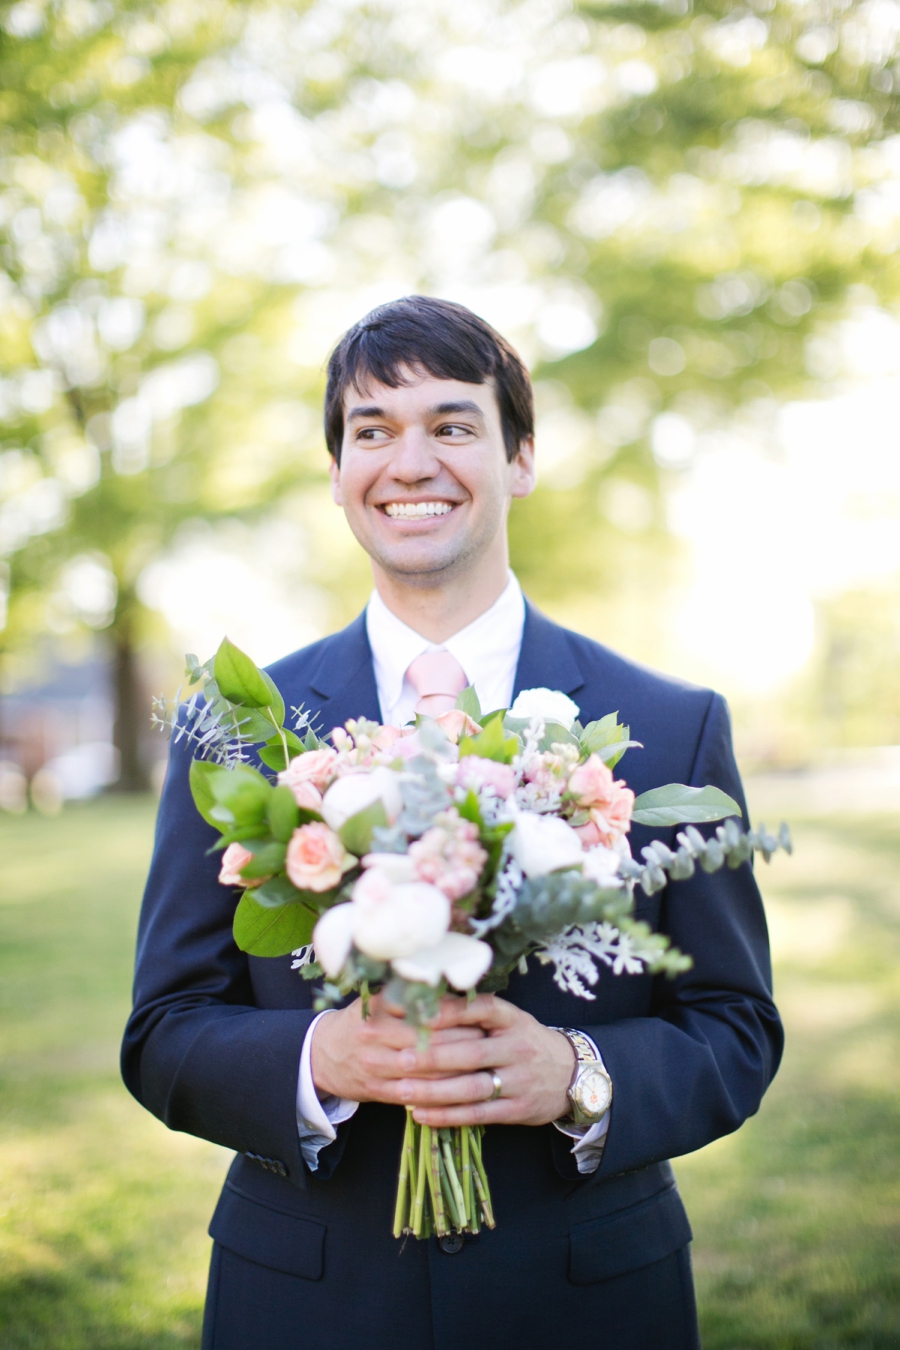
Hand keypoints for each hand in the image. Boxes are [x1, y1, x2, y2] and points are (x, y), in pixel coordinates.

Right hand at [310, 992, 485, 1103]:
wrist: (323, 1055)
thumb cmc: (361, 1021)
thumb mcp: (377, 999)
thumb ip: (408, 992)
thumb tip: (452, 980)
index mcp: (379, 1008)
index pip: (425, 1009)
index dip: (457, 1012)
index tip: (482, 1011)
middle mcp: (376, 1036)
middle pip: (429, 1039)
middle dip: (464, 1040)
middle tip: (491, 1037)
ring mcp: (377, 1066)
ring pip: (426, 1070)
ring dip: (458, 1069)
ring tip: (485, 1062)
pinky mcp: (379, 1091)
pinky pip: (416, 1094)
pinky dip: (442, 1092)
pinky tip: (464, 1088)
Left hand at [401, 995, 575, 1127]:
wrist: (571, 1074)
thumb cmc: (525, 1041)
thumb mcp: (510, 1019)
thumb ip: (474, 1013)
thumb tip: (425, 1002)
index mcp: (512, 1020)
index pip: (482, 1010)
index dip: (450, 1012)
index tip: (418, 1013)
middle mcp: (516, 1049)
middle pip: (471, 1053)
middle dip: (432, 1057)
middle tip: (399, 1057)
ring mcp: (518, 1081)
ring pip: (471, 1088)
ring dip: (434, 1091)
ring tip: (401, 1090)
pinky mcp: (516, 1110)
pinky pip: (477, 1114)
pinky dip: (447, 1116)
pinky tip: (420, 1114)